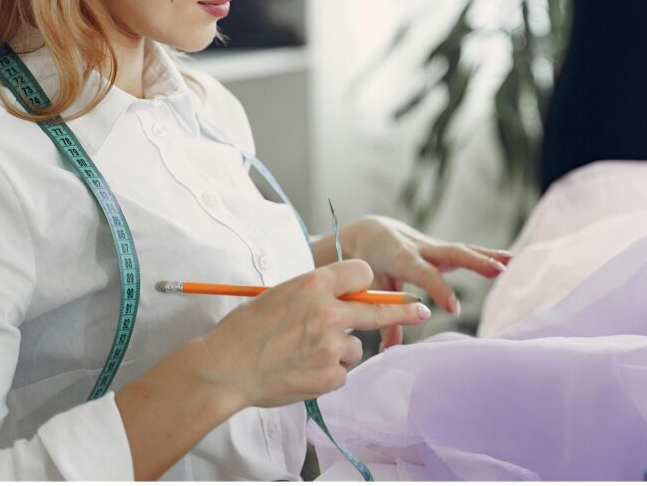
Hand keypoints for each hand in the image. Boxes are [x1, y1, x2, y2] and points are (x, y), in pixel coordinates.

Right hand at [194, 259, 431, 408]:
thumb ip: (314, 293)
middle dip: (404, 309)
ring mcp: (332, 345)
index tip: (369, 288)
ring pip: (356, 346)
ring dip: (339, 350)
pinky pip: (341, 372)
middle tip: (421, 310)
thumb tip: (342, 297)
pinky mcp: (330, 375)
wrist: (226, 369)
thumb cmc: (244, 330)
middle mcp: (329, 311)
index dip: (364, 281)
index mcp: (314, 283)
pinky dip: (327, 373)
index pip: (361, 272)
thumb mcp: (279, 294)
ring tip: (304, 354)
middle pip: (379, 308)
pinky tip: (301, 371)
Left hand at [337, 215, 511, 349]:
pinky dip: (488, 254)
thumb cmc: (371, 264)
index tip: (454, 310)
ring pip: (463, 249)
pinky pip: (467, 251)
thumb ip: (384, 317)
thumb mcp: (374, 288)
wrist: (372, 233)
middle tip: (498, 272)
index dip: (439, 290)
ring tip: (512, 263)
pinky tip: (509, 259)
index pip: (424, 274)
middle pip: (451, 253)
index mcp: (401, 259)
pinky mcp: (443, 249)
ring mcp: (434, 247)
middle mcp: (421, 249)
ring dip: (488, 256)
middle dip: (475, 262)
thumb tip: (389, 350)